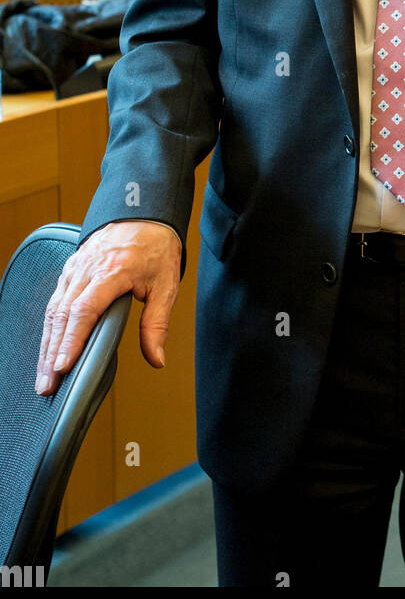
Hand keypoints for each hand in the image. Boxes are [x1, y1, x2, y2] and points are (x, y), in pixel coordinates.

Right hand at [35, 221, 181, 395]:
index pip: (84, 311)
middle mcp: (87, 269)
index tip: (62, 367)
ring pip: (54, 310)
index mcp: (112, 271)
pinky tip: (48, 348)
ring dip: (46, 344)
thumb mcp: (166, 285)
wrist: (144, 213)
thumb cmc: (156, 248)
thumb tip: (156, 358)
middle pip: (62, 316)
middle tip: (47, 385)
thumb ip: (156, 324)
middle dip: (52, 354)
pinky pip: (55, 300)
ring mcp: (75, 268)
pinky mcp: (70, 269)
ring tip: (44, 375)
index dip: (72, 341)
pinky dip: (49, 327)